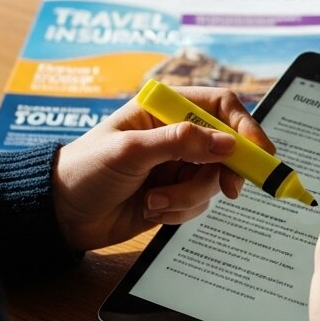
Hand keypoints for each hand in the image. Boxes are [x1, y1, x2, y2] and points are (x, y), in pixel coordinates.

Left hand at [51, 86, 271, 250]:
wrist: (60, 214)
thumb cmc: (84, 170)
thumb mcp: (131, 150)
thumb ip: (180, 143)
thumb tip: (227, 144)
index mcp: (165, 108)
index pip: (221, 106)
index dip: (245, 127)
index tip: (259, 153)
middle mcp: (177, 134)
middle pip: (227, 147)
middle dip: (224, 171)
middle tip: (230, 188)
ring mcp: (177, 165)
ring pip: (214, 180)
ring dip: (188, 195)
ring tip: (154, 201)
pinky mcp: (175, 193)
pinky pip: (199, 203)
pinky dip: (180, 209)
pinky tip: (151, 208)